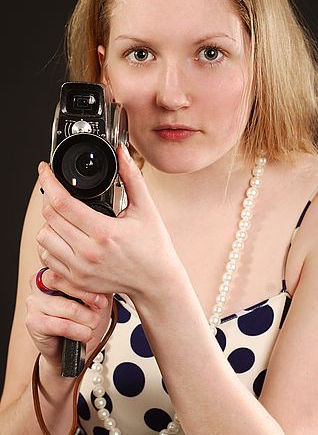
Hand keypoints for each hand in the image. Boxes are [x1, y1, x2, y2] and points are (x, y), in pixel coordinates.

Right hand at [25, 269, 111, 372]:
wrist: (67, 349)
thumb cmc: (80, 321)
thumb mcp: (93, 298)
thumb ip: (95, 286)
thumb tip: (103, 283)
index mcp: (53, 272)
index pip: (72, 272)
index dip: (90, 286)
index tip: (102, 300)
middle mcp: (39, 284)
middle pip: (71, 285)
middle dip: (90, 301)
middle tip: (99, 311)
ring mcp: (34, 302)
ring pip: (71, 308)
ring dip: (89, 321)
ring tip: (91, 326)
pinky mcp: (33, 321)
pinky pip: (64, 326)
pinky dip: (80, 332)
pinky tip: (83, 334)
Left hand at [36, 144, 180, 299]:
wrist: (156, 282)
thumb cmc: (154, 247)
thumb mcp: (146, 209)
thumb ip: (132, 177)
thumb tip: (121, 152)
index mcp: (104, 232)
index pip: (62, 203)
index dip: (48, 181)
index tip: (46, 170)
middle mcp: (88, 253)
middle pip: (48, 218)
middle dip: (49, 198)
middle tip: (59, 192)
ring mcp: (80, 269)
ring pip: (43, 238)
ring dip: (49, 223)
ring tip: (64, 217)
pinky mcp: (76, 280)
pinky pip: (47, 258)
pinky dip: (51, 244)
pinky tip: (65, 237)